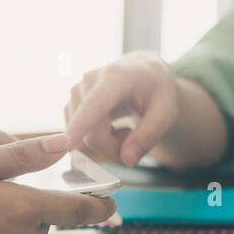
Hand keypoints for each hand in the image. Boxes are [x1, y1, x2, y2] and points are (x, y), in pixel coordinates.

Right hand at [63, 52, 180, 165]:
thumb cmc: (156, 91)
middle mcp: (88, 82)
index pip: (94, 105)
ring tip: (124, 130)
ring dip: (105, 147)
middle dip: (113, 149)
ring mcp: (75, 94)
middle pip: (90, 136)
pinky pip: (77, 140)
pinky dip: (96, 143)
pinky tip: (111, 129)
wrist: (142, 73)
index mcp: (116, 77)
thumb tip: (127, 160)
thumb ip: (149, 136)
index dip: (80, 126)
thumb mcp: (166, 112)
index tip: (66, 144)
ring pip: (82, 142)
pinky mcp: (69, 106)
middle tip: (135, 139)